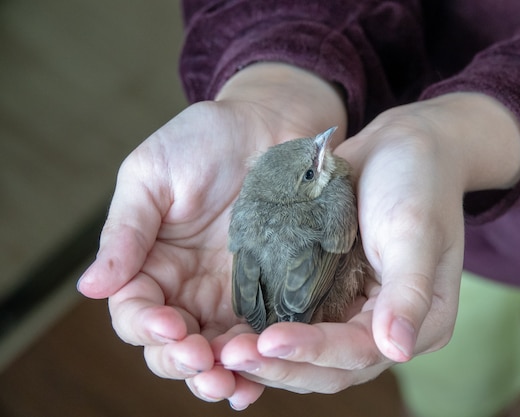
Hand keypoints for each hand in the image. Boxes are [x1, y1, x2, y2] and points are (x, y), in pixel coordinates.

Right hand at [77, 63, 347, 408]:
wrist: (269, 125)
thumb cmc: (205, 140)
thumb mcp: (153, 176)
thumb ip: (126, 232)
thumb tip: (89, 287)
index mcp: (151, 262)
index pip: (136, 311)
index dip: (146, 327)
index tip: (169, 327)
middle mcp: (187, 286)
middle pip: (174, 344)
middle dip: (183, 362)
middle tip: (204, 364)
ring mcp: (230, 294)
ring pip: (216, 351)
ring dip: (220, 373)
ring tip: (233, 383)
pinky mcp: (272, 292)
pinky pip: (260, 336)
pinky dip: (258, 361)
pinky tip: (263, 377)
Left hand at [215, 92, 519, 395]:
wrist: (399, 146)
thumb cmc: (417, 181)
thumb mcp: (416, 231)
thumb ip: (408, 292)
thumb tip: (397, 351)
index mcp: (421, 324)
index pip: (360, 352)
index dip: (314, 351)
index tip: (268, 342)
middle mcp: (384, 328)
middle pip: (329, 367)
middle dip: (280, 366)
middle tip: (229, 357)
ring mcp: (352, 313)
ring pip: (306, 355)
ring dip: (266, 357)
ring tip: (221, 351)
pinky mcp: (326, 295)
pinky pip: (293, 324)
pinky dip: (264, 333)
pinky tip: (230, 332)